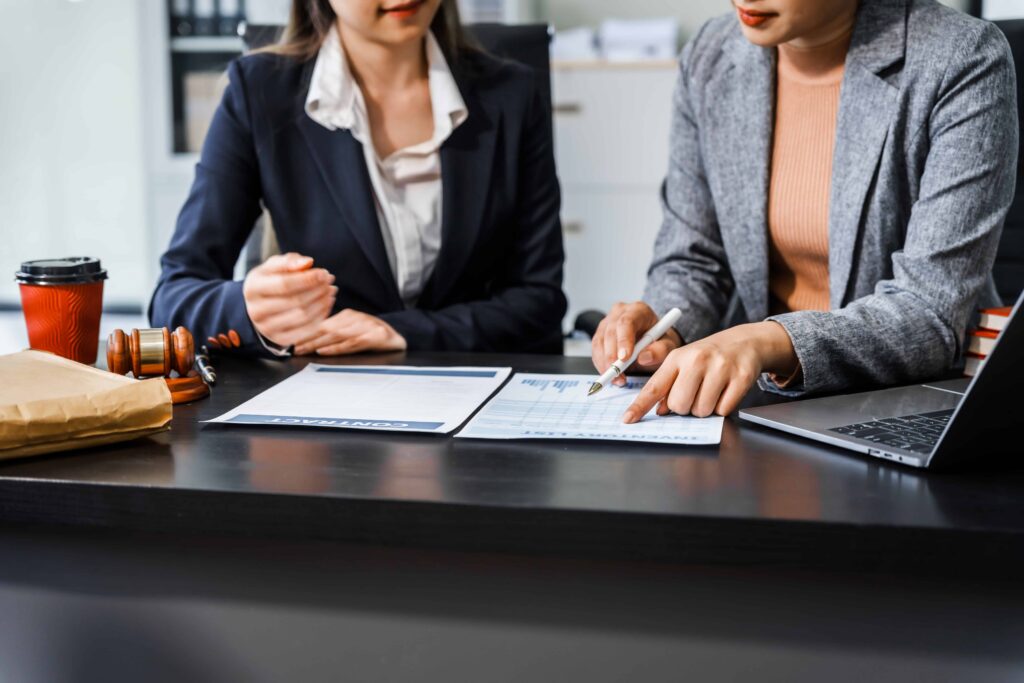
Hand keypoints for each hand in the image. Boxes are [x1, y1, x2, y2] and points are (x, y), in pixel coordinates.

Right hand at [243, 253, 336, 347]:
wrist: (260, 307)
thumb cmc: (271, 281)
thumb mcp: (274, 267)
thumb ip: (290, 261)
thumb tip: (308, 262)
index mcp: (253, 288)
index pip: (284, 284)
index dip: (308, 279)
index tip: (324, 273)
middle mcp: (257, 311)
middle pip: (295, 301)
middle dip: (317, 290)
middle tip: (329, 281)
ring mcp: (267, 328)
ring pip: (303, 316)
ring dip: (322, 302)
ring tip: (330, 290)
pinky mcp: (280, 339)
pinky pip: (307, 329)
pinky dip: (321, 316)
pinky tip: (326, 303)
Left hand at [293, 309, 406, 355]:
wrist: (400, 338)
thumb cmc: (375, 336)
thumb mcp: (354, 330)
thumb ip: (336, 332)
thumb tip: (313, 339)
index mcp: (347, 316)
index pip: (321, 323)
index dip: (304, 331)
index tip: (289, 339)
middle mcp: (353, 319)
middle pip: (325, 329)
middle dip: (306, 338)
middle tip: (291, 347)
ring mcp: (363, 327)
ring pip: (334, 336)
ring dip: (315, 343)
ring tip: (302, 350)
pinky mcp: (372, 337)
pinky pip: (350, 343)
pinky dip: (335, 348)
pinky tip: (324, 351)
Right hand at [591, 301, 682, 385]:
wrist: (653, 342)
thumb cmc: (660, 341)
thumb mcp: (668, 346)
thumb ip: (660, 350)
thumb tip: (644, 357)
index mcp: (638, 310)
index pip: (626, 322)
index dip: (623, 341)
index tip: (624, 358)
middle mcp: (620, 313)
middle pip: (610, 332)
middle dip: (612, 356)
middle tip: (618, 374)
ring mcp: (607, 322)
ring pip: (599, 342)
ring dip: (605, 363)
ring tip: (617, 378)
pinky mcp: (600, 334)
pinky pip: (596, 351)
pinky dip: (601, 365)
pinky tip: (612, 375)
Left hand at [622, 321, 797, 421]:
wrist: (743, 342)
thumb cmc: (708, 356)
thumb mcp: (684, 363)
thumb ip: (668, 385)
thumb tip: (660, 410)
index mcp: (677, 357)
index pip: (654, 387)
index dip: (640, 406)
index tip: (628, 419)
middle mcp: (697, 360)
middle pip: (679, 405)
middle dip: (685, 408)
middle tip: (694, 395)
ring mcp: (720, 368)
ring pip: (702, 410)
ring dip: (704, 409)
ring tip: (710, 391)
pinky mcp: (740, 377)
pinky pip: (723, 410)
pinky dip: (722, 407)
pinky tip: (724, 392)